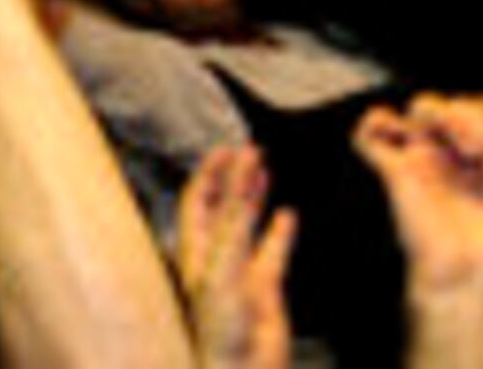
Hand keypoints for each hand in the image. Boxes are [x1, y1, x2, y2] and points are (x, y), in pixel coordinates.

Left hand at [176, 144, 295, 368]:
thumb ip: (232, 240)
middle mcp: (215, 256)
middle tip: (251, 151)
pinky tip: (288, 214)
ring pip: (248, 224)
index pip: (199, 200)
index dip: (210, 174)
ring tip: (265, 169)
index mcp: (195, 250)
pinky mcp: (265, 288)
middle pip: (223, 206)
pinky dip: (280, 231)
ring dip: (255, 196)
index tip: (226, 150)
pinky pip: (273, 252)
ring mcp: (241, 271)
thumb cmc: (219, 331)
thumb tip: (239, 202)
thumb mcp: (222, 279)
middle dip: (234, 177)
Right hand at [355, 92, 482, 300]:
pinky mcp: (393, 171)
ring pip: (421, 106)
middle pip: (458, 104)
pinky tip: (404, 135)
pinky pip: (369, 133)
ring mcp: (422, 161)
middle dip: (476, 116)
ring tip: (461, 143)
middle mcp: (453, 157)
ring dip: (442, 112)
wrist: (468, 280)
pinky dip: (378, 122)